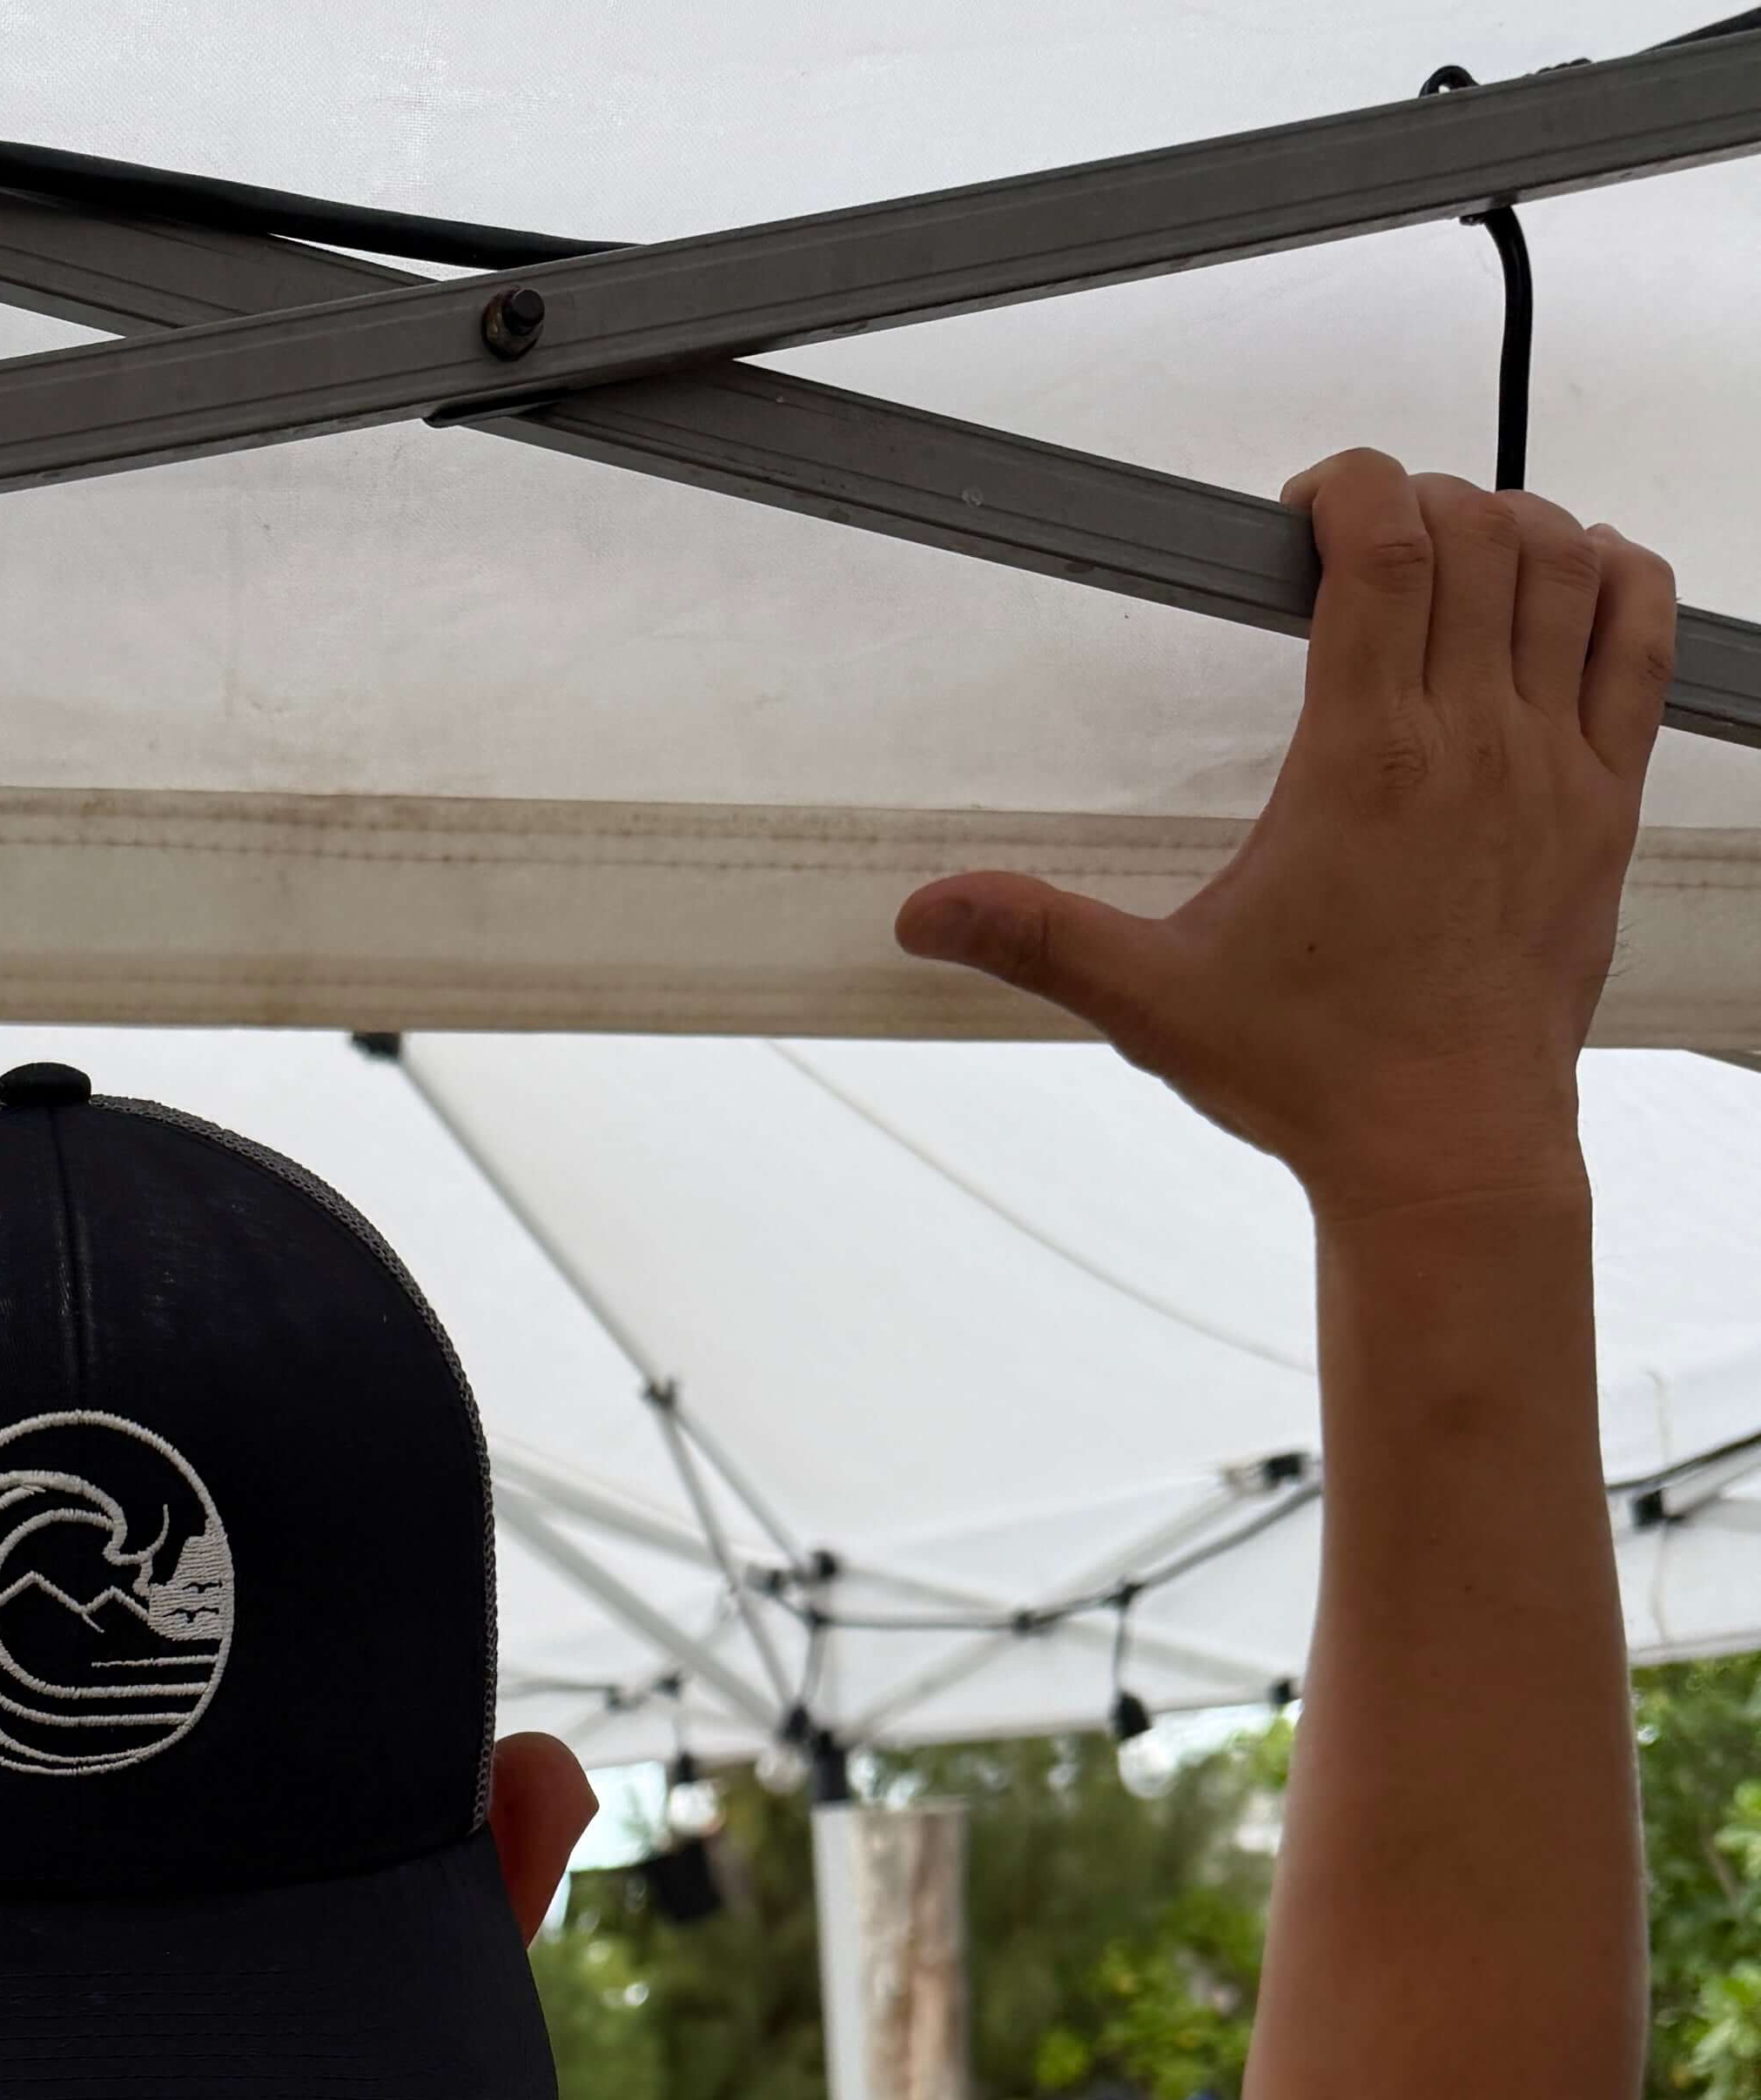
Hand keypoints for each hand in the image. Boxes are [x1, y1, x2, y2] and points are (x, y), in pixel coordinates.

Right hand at [896, 456, 1673, 1226]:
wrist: (1445, 1150)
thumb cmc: (1311, 1073)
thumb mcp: (1156, 1001)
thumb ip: (1039, 937)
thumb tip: (922, 913)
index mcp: (1363, 758)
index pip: (1385, 543)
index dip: (1353, 484)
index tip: (1311, 505)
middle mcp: (1470, 740)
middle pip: (1478, 532)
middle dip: (1423, 504)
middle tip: (1370, 546)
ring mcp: (1555, 764)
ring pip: (1565, 566)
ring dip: (1517, 527)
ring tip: (1461, 554)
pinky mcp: (1608, 801)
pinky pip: (1643, 643)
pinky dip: (1618, 579)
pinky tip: (1576, 579)